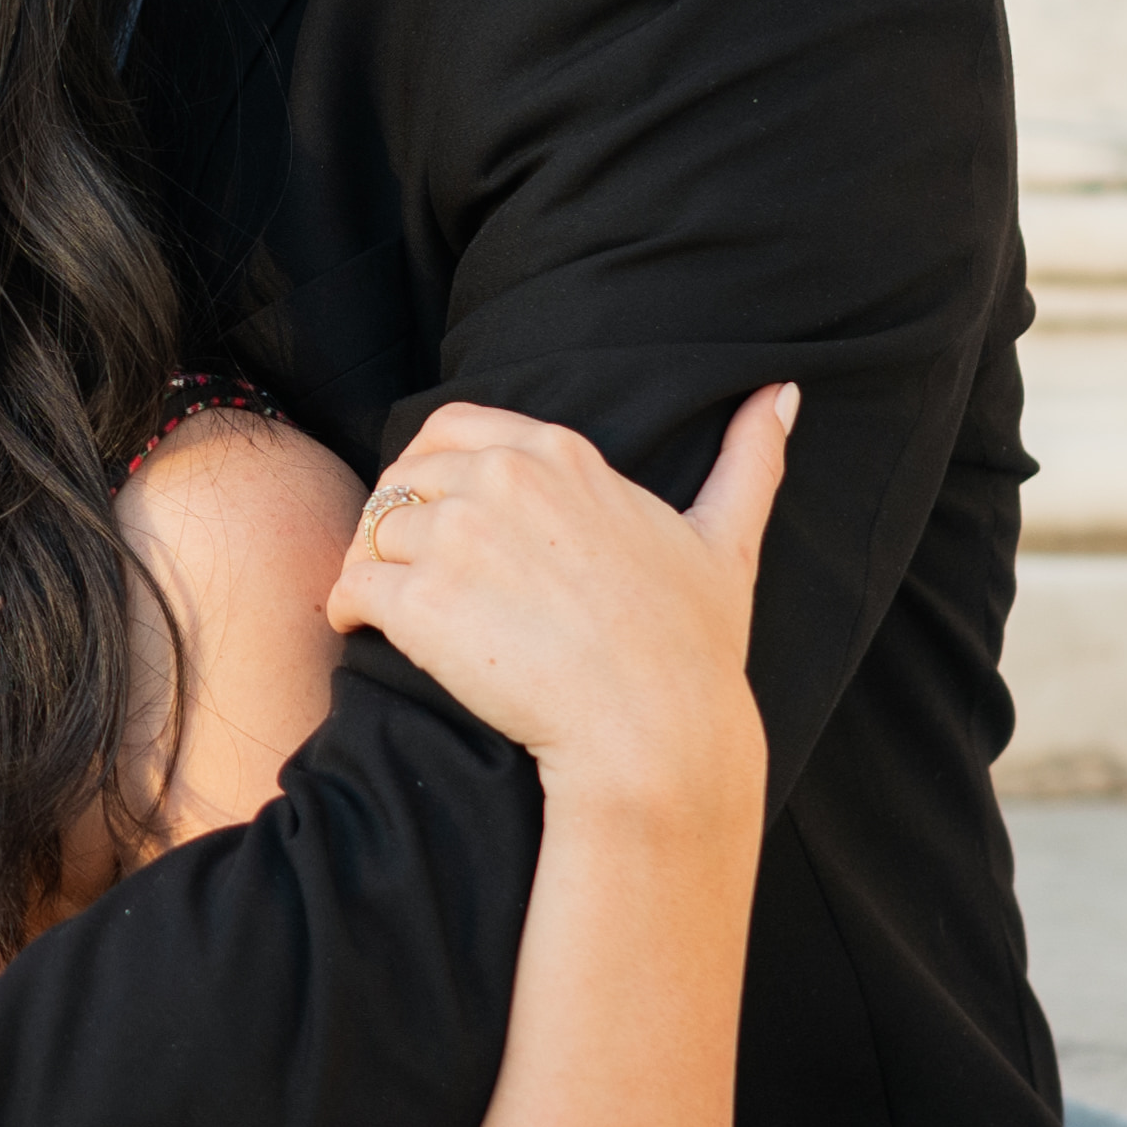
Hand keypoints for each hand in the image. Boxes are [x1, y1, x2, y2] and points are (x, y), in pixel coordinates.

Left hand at [323, 393, 788, 817]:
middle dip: (392, 515)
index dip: (429, 467)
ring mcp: (458, 538)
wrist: (654, 731)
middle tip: (396, 560)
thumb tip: (782, 394)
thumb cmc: (691, 648)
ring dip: (366, 562)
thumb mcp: (726, 541)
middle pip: (404, 474)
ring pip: (372, 527)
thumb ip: (749, 461)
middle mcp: (503, 480)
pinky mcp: (421, 601)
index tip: (430, 508)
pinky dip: (343, 607)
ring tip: (376, 601)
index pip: (453, 427)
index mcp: (561, 456)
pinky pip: (349, 583)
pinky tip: (358, 631)